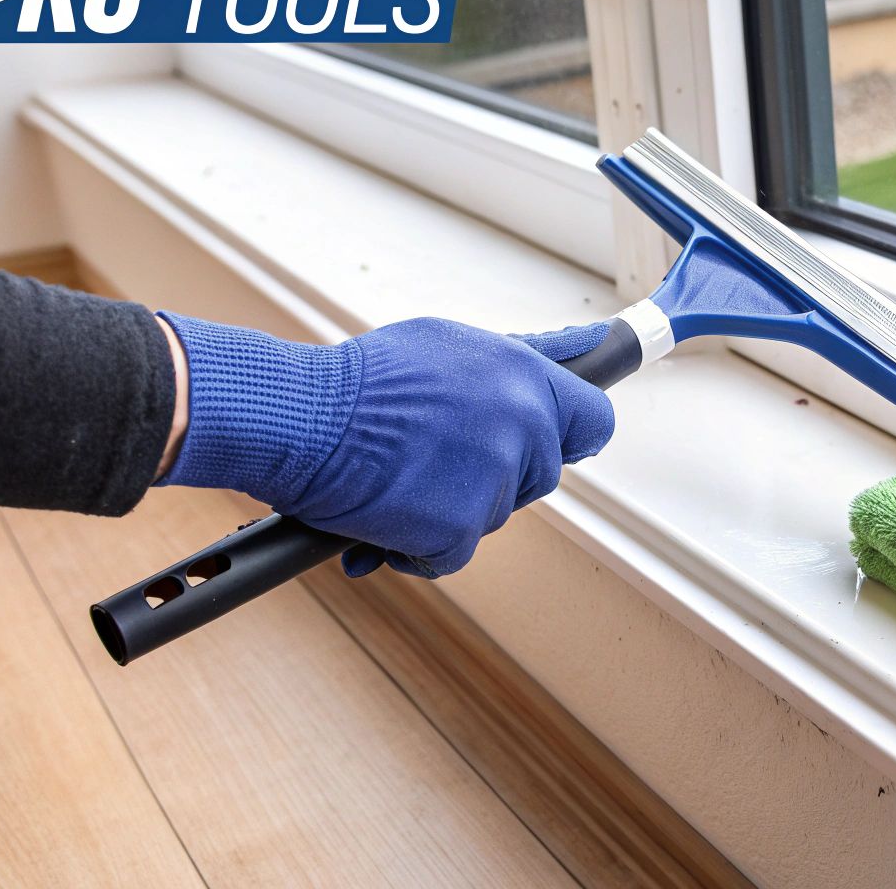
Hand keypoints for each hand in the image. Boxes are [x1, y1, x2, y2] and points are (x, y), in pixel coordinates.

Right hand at [156, 315, 614, 577]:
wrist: (300, 418)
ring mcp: (495, 477)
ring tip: (399, 480)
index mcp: (523, 374)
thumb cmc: (366, 382)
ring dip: (451, 510)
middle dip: (498, 477)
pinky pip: (452, 555)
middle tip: (438, 461)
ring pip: (494, 515)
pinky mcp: (459, 526)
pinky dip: (417, 550)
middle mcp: (521, 422)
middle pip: (541, 476)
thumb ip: (527, 354)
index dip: (571, 437)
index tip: (551, 445)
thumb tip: (595, 339)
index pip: (594, 419)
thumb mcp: (452, 346)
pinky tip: (384, 522)